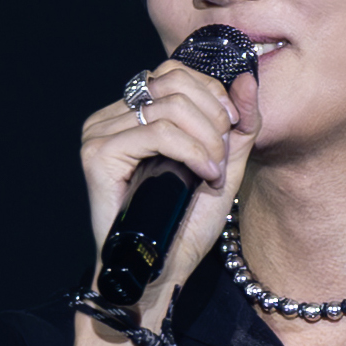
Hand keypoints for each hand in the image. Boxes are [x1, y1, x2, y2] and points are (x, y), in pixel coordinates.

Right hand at [79, 58, 260, 317]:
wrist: (161, 272)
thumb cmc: (185, 225)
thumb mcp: (224, 166)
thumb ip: (239, 124)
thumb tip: (246, 76)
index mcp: (135, 113)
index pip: (175, 73)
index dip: (212, 94)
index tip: (231, 131)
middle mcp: (113, 116)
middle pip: (174, 83)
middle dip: (212, 118)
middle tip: (222, 158)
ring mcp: (101, 133)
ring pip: (169, 107)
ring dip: (205, 139)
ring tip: (214, 172)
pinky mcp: (98, 154)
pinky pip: (157, 132)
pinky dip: (190, 150)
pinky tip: (204, 174)